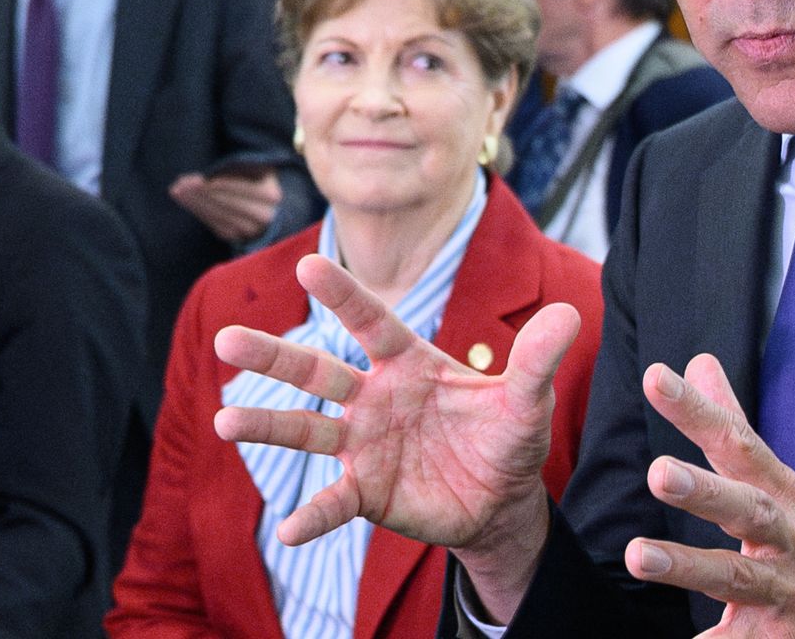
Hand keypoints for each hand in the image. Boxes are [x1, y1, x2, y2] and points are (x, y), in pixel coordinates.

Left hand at [169, 168, 282, 241]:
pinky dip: (196, 210)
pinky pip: (212, 223)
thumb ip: (240, 166)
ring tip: (177, 189)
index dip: (220, 184)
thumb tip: (212, 174)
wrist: (266, 204)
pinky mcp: (234, 237)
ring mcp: (249, 230)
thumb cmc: (256, 177)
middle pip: (227, 204)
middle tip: (180, 183)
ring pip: (218, 215)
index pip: (242, 189)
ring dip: (194, 202)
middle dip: (201, 193)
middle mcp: (264, 216)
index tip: (200, 179)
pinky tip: (183, 199)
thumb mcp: (255, 167)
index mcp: (271, 195)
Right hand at [214, 254, 580, 618]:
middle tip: (224, 339)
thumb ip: (537, 360)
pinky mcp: (367, 491)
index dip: (343, 295)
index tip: (308, 264)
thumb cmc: (506, 437)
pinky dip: (311, 515)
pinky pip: (334, 502)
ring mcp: (364, 444)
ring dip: (266, 426)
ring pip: (307, 430)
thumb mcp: (526, 401)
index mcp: (409, 362)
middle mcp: (374, 397)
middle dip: (273, 357)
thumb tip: (571, 314)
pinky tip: (286, 531)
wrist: (501, 502)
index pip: (371, 322)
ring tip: (223, 420)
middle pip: (317, 371)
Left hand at [629, 354, 794, 637]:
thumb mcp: (778, 483)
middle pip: (747, 509)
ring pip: (737, 576)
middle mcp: (787, 538)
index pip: (738, 443)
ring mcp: (785, 591)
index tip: (656, 378)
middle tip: (658, 472)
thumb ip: (731, 425)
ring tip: (637, 555)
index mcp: (782, 493)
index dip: (698, 411)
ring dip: (688, 565)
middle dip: (705, 491)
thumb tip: (697, 362)